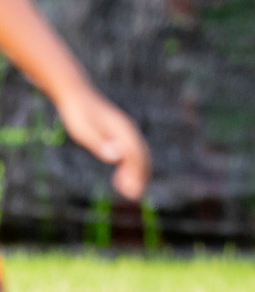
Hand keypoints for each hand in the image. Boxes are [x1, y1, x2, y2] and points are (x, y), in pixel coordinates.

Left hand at [54, 86, 149, 200]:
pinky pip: (131, 152)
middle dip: (140, 176)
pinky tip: (120, 177)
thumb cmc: (78, 114)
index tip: (132, 191)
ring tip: (128, 190)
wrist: (76, 95)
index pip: (136, 156)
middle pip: (141, 157)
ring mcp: (126, 132)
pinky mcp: (120, 134)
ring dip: (136, 173)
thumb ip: (100, 144)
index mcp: (123, 131)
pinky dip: (130, 166)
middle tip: (133, 196)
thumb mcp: (84, 131)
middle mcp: (129, 131)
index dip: (136, 174)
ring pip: (138, 155)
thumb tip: (117, 157)